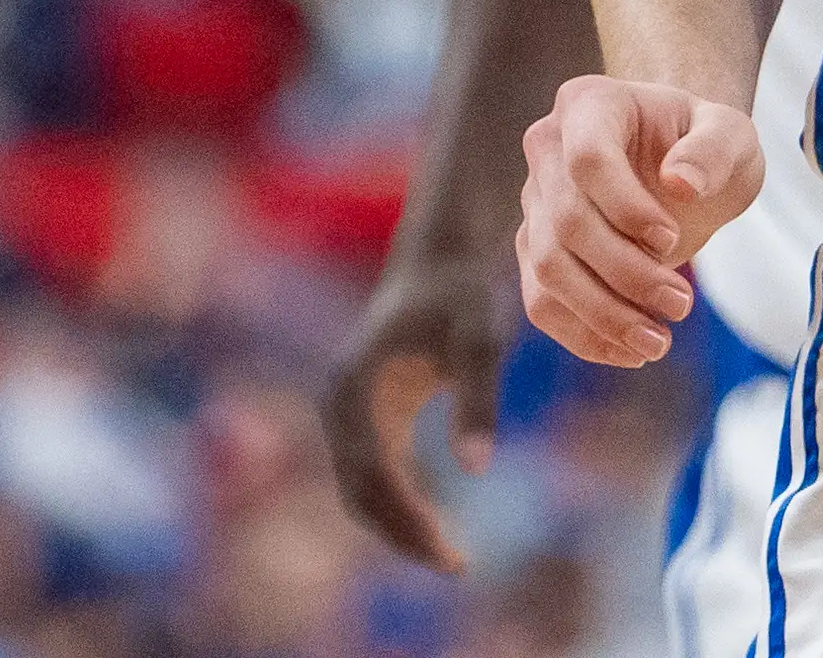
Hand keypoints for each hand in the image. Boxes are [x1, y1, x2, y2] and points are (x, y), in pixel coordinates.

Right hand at [322, 255, 508, 570]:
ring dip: (400, 526)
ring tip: (452, 557)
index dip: (405, 520)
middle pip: (359, 490)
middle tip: (456, 565)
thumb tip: (479, 470)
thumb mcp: (482, 338)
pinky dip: (403, 504)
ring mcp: (349, 412)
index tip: (447, 552)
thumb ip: (480, 397)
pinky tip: (438, 526)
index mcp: (352, 388)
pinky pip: (376, 474)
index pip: (370, 474)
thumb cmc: (464, 293)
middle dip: (402, 533)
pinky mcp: (368, 415)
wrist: (442, 258)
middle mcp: (340, 405)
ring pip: (364, 488)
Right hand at [516, 74, 764, 367]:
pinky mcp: (537, 249)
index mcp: (588, 104)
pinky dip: (583, 334)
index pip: (587, 160)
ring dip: (601, 314)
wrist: (681, 162)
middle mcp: (547, 149)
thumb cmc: (705, 141)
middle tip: (681, 305)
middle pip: (567, 223)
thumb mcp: (732, 133)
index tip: (672, 239)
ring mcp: (535, 201)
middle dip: (625, 273)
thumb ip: (714, 149)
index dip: (625, 207)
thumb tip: (680, 185)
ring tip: (657, 343)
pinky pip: (542, 301)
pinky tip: (630, 352)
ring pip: (548, 270)